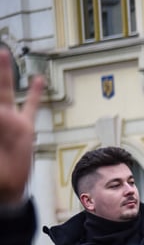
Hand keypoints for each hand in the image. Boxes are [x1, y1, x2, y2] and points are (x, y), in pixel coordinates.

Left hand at [0, 45, 43, 207]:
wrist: (6, 191)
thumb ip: (4, 126)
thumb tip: (6, 112)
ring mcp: (9, 121)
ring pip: (6, 91)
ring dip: (4, 72)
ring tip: (2, 53)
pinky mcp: (24, 128)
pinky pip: (31, 106)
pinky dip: (36, 94)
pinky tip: (38, 80)